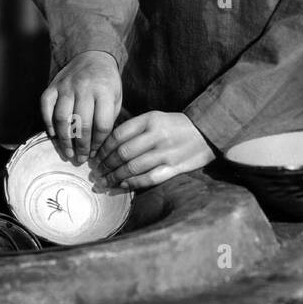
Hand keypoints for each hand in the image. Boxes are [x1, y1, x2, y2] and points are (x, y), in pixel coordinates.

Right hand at [40, 50, 121, 164]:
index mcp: (104, 91)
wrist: (93, 56)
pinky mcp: (53, 86)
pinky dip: (48, 123)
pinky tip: (54, 136)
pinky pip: (46, 107)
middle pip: (81, 124)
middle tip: (81, 160)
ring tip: (68, 153)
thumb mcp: (116, 97)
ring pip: (62, 118)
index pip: (101, 124)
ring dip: (64, 140)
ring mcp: (66, 86)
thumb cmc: (106, 83)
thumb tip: (98, 146)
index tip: (95, 152)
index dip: (98, 143)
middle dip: (81, 146)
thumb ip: (108, 118)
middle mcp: (84, 88)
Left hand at [95, 111, 215, 190]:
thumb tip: (108, 144)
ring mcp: (166, 153)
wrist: (207, 131)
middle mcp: (157, 136)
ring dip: (115, 177)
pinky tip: (122, 185)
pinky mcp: (175, 167)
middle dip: (106, 165)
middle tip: (96, 172)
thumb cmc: (176, 125)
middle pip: (123, 153)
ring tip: (104, 182)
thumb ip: (134, 128)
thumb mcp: (155, 118)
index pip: (118, 135)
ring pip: (133, 167)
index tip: (95, 156)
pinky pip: (149, 178)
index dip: (103, 148)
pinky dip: (133, 183)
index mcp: (150, 120)